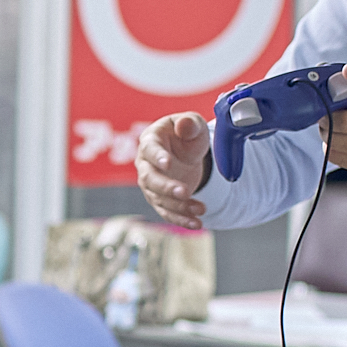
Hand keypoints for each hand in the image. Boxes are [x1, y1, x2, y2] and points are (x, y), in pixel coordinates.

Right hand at [135, 111, 213, 225]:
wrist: (186, 151)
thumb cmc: (187, 134)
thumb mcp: (193, 124)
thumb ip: (190, 123)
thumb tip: (184, 125)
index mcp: (151, 141)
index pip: (150, 149)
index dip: (157, 156)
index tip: (168, 163)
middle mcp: (145, 164)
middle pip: (150, 179)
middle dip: (166, 187)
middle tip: (184, 192)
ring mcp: (151, 184)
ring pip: (159, 198)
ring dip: (179, 206)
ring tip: (200, 210)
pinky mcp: (160, 199)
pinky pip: (167, 212)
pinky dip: (181, 219)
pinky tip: (196, 223)